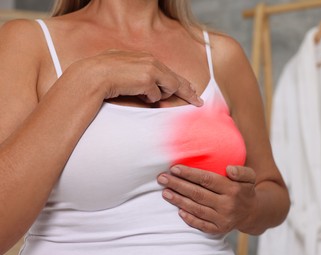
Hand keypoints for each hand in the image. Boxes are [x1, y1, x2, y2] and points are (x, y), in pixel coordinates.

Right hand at [75, 49, 202, 105]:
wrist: (93, 75)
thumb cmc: (103, 74)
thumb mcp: (122, 69)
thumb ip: (136, 73)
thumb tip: (145, 87)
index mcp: (145, 58)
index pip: (168, 71)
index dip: (181, 82)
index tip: (191, 88)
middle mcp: (151, 61)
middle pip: (176, 80)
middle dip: (188, 92)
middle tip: (199, 101)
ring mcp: (151, 69)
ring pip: (167, 88)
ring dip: (158, 95)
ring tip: (141, 93)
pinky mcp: (149, 79)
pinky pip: (155, 96)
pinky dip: (148, 98)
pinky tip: (136, 93)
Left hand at [157, 165, 256, 233]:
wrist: (252, 213)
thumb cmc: (244, 190)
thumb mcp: (249, 177)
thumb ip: (241, 171)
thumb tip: (229, 169)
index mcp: (233, 189)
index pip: (207, 179)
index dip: (189, 174)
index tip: (174, 168)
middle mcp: (227, 205)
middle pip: (198, 194)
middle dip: (178, 185)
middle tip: (162, 178)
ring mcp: (223, 219)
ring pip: (197, 209)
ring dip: (178, 200)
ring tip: (165, 192)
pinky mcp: (219, 229)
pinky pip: (201, 225)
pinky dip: (189, 218)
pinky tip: (178, 211)